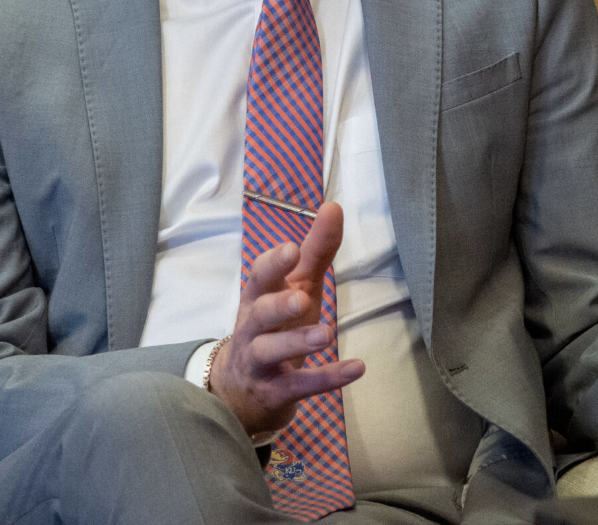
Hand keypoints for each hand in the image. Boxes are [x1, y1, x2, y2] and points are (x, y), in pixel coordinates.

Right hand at [207, 202, 364, 436]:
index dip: (273, 264)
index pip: (258, 278)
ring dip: (297, 342)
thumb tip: (333, 207)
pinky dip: (327, 378)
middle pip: (258, 314)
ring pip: (271, 351)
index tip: (292, 249)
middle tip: (302, 298)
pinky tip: (356, 368)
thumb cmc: (274, 325)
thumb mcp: (295, 287)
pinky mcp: (275, 392)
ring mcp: (260, 362)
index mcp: (257, 298)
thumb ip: (314, 251)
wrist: (241, 390)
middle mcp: (253, 328)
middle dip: (278, 305)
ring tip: (326, 334)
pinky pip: (299, 385)